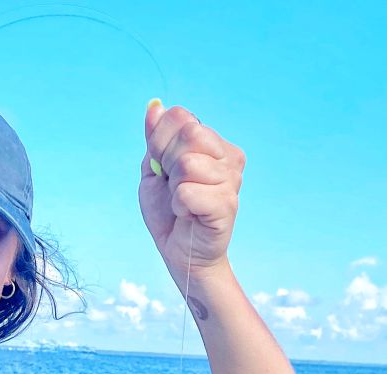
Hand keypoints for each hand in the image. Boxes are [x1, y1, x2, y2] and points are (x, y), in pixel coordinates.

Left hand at [139, 100, 245, 278]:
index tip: (161, 167)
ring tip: (182, 203)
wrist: (180, 253)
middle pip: (188, 134)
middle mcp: (228, 157)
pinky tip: (189, 215)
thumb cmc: (169, 213)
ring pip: (187, 164)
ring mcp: (232, 180)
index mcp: (213, 143)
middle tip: (173, 187)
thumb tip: (154, 107)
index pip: (181, 117)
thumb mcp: (154, 170)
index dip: (160, 142)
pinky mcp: (227, 204)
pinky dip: (179, 206)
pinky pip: (188, 192)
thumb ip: (155, 138)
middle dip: (167, 163)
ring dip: (174, 188)